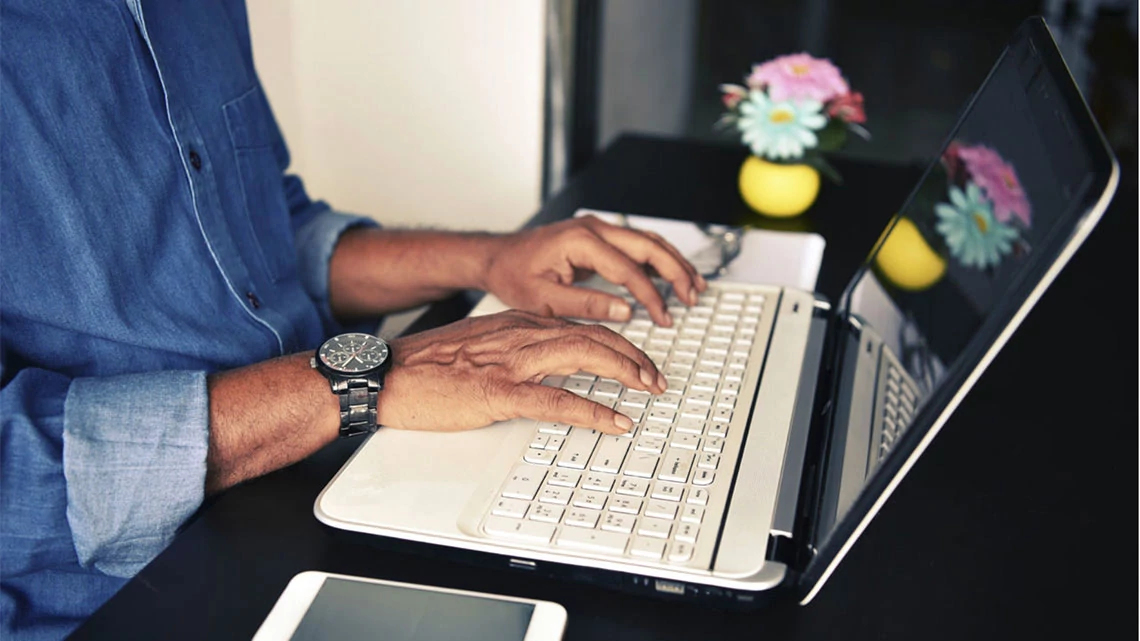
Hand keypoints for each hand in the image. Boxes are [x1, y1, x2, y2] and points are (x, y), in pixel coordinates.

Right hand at [377, 310, 666, 433]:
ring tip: (648, 390)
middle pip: (593, 336)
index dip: (617, 342)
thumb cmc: (425, 367)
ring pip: (583, 356)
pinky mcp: (498, 392)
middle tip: (656, 378)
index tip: (638, 360)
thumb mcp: (478, 347)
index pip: (581, 325)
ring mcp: (511, 362)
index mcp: (517, 322)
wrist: (385, 374)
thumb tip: (545, 367)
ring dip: (624, 373)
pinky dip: (592, 410)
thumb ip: (513, 349)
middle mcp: (520, 333)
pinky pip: (556, 400)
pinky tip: (614, 420)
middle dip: (633, 356)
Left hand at [484, 215, 706, 326]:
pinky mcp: (599, 235)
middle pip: (648, 245)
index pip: (628, 268)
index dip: (651, 295)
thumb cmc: (515, 275)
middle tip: (692, 296)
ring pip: (648, 240)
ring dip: (673, 262)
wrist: (497, 257)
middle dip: (675, 272)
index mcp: (580, 241)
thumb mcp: (545, 299)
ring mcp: (597, 228)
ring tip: (694, 286)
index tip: (664, 317)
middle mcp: (593, 227)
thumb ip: (587, 304)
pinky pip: (637, 243)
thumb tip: (625, 310)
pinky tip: (672, 275)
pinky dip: (658, 259)